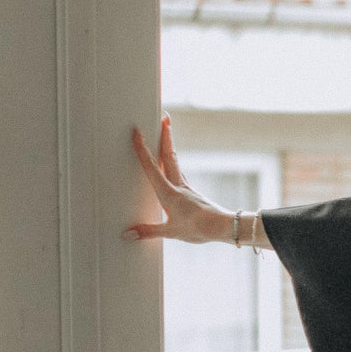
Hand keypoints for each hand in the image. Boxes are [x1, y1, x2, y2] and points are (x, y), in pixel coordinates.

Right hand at [124, 117, 231, 244]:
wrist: (223, 227)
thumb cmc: (198, 229)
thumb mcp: (170, 232)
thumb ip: (148, 232)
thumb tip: (127, 234)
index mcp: (169, 192)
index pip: (151, 166)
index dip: (142, 149)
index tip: (137, 131)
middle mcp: (178, 186)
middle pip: (169, 156)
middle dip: (165, 136)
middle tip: (165, 117)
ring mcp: (187, 189)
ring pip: (175, 163)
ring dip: (169, 147)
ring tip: (166, 135)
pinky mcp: (192, 195)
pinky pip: (179, 175)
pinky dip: (174, 165)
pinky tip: (173, 168)